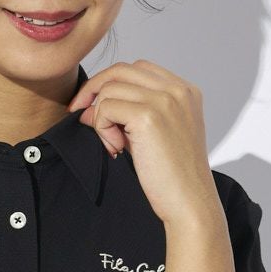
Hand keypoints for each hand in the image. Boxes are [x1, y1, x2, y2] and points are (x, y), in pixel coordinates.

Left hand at [68, 59, 219, 227]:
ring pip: (110, 89)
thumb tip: (86, 106)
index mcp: (185, 90)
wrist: (189, 203)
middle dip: (93, 90)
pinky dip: (102, 128)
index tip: (94, 108)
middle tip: (81, 117)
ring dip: (101, 117)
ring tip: (114, 145)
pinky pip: (106, 107)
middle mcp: (178, 89)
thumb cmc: (172, 176)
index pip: (137, 68)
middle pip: (120, 70)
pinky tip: (116, 149)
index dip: (110, 84)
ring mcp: (165, 100)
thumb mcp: (151, 135)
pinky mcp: (149, 116)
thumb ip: (125, 114)